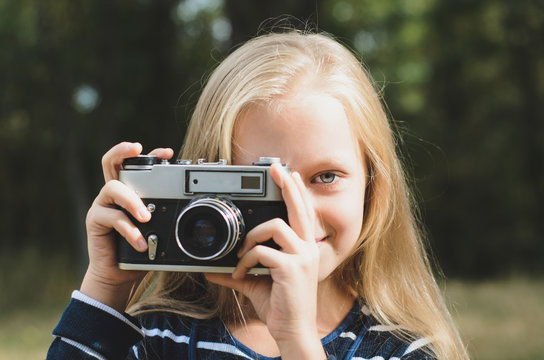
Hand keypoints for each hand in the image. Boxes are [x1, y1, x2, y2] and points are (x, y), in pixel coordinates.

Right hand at [81, 142, 173, 310]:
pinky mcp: (95, 221)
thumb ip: (165, 216)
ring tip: (146, 217)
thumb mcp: (158, 230)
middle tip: (138, 149)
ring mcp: (103, 205)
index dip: (150, 154)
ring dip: (132, 201)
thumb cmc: (141, 250)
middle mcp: (114, 194)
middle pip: (111, 162)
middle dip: (123, 150)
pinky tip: (140, 243)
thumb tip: (190, 209)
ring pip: (113, 188)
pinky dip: (129, 231)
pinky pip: (113, 218)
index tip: (168, 153)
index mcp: (130, 191)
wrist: (120, 275)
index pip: (136, 165)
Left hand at [206, 163, 324, 358]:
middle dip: (288, 185)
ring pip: (275, 226)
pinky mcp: (292, 267)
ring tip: (241, 253)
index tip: (289, 175)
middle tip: (277, 168)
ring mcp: (302, 257)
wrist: (292, 331)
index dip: (296, 193)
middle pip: (300, 208)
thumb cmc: (281, 306)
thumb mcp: (257, 283)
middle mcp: (307, 248)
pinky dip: (245, 260)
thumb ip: (238, 271)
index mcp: (304, 248)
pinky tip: (241, 273)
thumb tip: (214, 268)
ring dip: (251, 237)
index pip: (302, 213)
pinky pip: (262, 251)